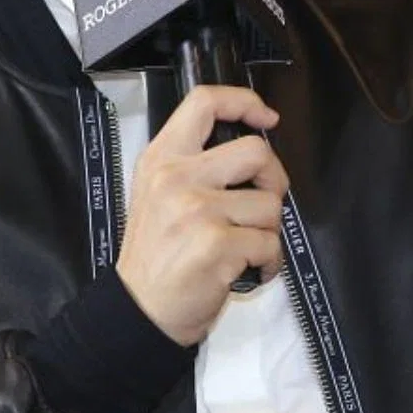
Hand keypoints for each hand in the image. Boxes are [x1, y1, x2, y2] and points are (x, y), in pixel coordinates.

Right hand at [116, 85, 287, 345]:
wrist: (138, 310)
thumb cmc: (155, 255)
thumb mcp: (155, 193)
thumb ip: (191, 164)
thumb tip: (250, 149)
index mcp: (161, 158)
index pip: (204, 102)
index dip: (244, 101)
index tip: (265, 117)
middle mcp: (177, 177)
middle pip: (256, 151)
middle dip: (274, 178)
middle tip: (264, 201)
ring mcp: (197, 210)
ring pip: (270, 204)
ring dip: (268, 230)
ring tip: (246, 247)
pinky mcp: (217, 245)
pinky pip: (270, 243)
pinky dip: (270, 262)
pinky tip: (250, 270)